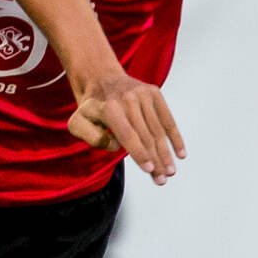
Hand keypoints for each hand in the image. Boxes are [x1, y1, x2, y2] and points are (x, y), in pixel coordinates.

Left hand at [68, 74, 185, 184]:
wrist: (102, 78)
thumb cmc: (91, 108)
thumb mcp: (77, 122)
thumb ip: (92, 137)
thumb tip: (116, 145)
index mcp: (109, 107)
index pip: (127, 134)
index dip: (139, 153)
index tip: (149, 169)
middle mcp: (128, 98)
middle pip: (145, 135)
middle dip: (155, 160)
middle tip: (162, 179)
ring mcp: (143, 94)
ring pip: (158, 130)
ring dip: (166, 153)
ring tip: (170, 171)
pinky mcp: (154, 92)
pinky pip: (167, 118)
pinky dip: (175, 137)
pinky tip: (180, 153)